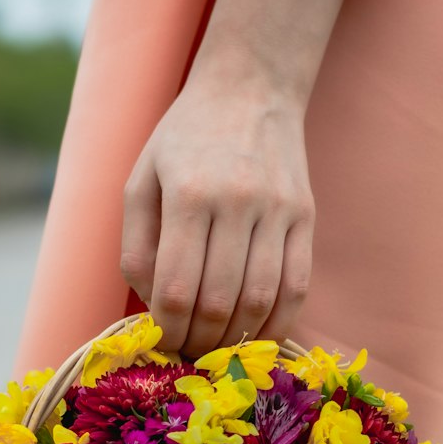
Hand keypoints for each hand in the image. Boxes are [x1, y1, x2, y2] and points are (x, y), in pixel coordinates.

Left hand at [120, 66, 314, 359]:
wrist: (250, 88)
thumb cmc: (184, 139)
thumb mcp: (141, 180)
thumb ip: (137, 247)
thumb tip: (153, 308)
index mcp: (189, 195)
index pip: (179, 288)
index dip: (170, 330)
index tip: (163, 344)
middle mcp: (237, 202)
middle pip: (219, 301)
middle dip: (200, 342)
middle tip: (188, 355)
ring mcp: (278, 211)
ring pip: (261, 300)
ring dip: (237, 340)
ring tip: (217, 350)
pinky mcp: (305, 217)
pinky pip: (297, 286)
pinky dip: (278, 323)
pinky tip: (257, 336)